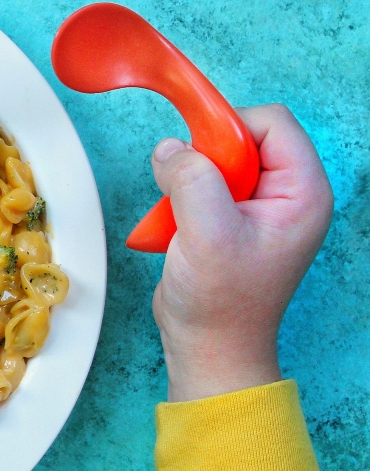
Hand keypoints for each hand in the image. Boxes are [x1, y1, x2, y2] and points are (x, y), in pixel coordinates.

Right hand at [151, 104, 332, 401]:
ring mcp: (255, 209)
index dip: (229, 129)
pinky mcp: (228, 221)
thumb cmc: (221, 304)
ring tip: (184, 222)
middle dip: (204, 161)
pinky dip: (181, 201)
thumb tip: (169, 147)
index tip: (195, 153)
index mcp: (301, 193)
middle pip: (241, 139)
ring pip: (215, 162)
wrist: (208, 347)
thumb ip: (192, 180)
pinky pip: (201, 187)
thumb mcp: (207, 234)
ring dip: (188, 185)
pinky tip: (179, 231)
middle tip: (188, 195)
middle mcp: (284, 196)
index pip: (270, 123)